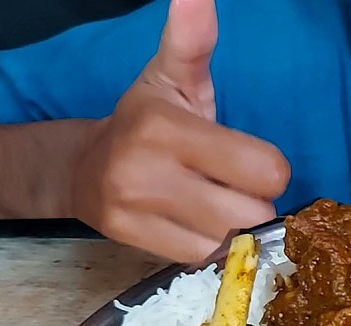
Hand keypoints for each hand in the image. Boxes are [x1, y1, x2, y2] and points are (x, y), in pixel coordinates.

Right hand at [70, 0, 290, 262]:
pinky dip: (207, 246)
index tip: (245, 160)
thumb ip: (193, 41)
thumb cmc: (146, 122)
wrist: (83, 168)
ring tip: (206, 203)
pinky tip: (190, 222)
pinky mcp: (132, 243)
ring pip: (229, 241)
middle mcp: (148, 172)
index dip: (267, 169)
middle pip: (252, 212)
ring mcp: (136, 212)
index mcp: (167, 128)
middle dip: (250, 201)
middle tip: (227, 185)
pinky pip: (203, 258)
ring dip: (230, 228)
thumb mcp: (173, 79)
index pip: (266, 170)